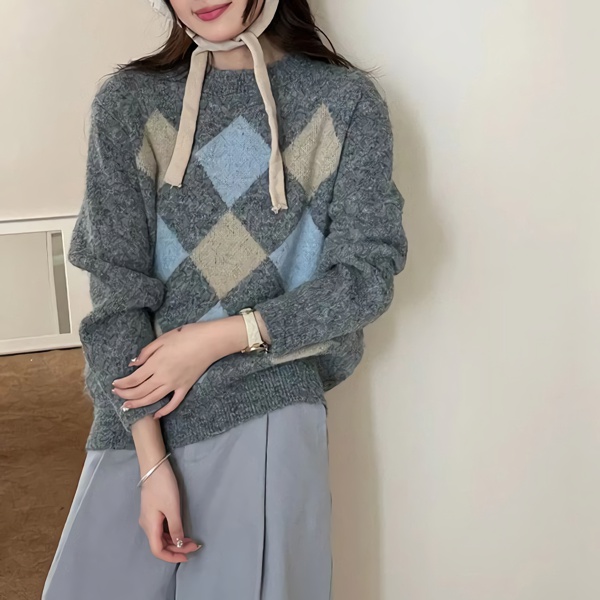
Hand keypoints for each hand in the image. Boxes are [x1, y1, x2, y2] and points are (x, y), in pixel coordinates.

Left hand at [112, 317, 247, 417]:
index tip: (114, 384)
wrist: (209, 342)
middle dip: (126, 395)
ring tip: (128, 406)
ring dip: (138, 404)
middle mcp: (163, 377)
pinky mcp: (185, 387)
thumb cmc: (186, 335)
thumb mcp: (162, 339)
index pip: (133, 379)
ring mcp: (175, 384)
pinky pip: (174, 403)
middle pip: (140, 391)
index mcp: (156, 363)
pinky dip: (164, 411)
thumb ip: (146, 352)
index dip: (122, 384)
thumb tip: (133, 364)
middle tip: (117, 394)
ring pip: (153, 399)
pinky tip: (156, 415)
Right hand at [138, 458, 200, 562]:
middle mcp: (147, 525)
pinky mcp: (153, 511)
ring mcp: (149, 518)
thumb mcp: (172, 507)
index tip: (187, 556)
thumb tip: (178, 544)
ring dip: (175, 541)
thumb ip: (175, 527)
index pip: (158, 550)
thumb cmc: (163, 487)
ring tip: (191, 540)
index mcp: (150, 526)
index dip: (172, 557)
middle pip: (160, 544)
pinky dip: (172, 533)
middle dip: (177, 548)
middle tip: (194, 546)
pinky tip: (181, 531)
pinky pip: (162, 528)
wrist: (154, 467)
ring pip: (161, 537)